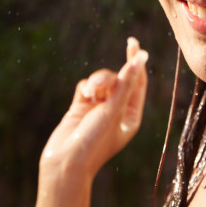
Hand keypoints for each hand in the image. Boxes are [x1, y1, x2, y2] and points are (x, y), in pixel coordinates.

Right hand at [40, 37, 148, 182]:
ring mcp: (97, 109)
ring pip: (101, 81)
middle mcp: (116, 111)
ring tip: (89, 94)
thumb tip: (141, 57)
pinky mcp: (80, 108)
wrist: (64, 164)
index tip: (132, 42)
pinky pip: (86, 86)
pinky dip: (84, 87)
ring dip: (96, 82)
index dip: (135, 61)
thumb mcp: (114, 110)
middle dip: (109, 78)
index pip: (138, 82)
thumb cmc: (94, 141)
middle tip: (100, 85)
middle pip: (118, 79)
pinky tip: (82, 97)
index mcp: (130, 115)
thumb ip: (126, 82)